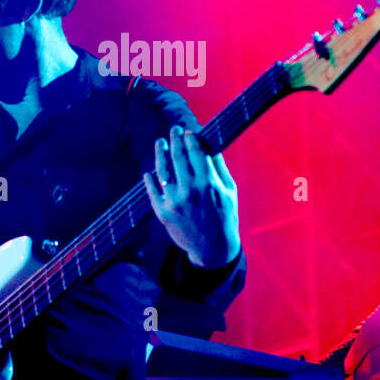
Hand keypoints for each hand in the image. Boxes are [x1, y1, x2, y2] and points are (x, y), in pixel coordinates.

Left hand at [143, 125, 239, 268]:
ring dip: (160, 153)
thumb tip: (211, 145)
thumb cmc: (225, 217)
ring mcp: (174, 202)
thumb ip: (219, 168)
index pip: (196, 152)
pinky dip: (149, 179)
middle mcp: (190, 190)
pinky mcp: (163, 213)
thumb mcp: (229, 191)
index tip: (188, 132)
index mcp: (208, 183)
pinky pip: (152, 191)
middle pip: (178, 157)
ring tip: (160, 143)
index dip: (190, 138)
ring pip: (162, 170)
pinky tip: (149, 171)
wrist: (213, 249)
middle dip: (175, 139)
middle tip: (174, 130)